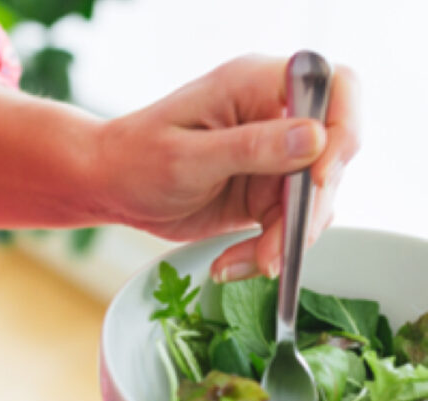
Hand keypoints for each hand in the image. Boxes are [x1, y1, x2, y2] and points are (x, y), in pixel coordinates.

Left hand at [91, 55, 359, 280]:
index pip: (334, 89)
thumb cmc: (134, 159)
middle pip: (332, 156)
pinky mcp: (266, 193)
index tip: (317, 179)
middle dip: (308, 209)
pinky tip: (231, 265)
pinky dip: (269, 251)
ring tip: (244, 265)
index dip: (341, 132)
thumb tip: (316, 138)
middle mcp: (275, 117)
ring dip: (288, 240)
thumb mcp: (188, 157)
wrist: (108, 187)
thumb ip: (251, 148)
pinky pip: (289, 225)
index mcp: (258, 86)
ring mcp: (275, 157)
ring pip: (314, 200)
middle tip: (275, 251)